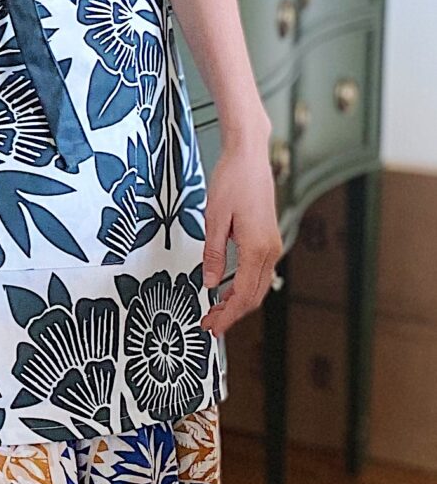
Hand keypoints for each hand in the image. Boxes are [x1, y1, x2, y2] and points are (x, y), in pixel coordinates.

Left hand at [201, 127, 282, 333]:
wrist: (249, 156)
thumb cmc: (232, 180)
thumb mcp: (214, 218)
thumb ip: (213, 253)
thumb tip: (210, 283)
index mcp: (257, 248)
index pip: (244, 295)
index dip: (228, 315)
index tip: (212, 327)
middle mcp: (270, 250)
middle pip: (254, 296)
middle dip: (232, 314)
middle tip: (210, 324)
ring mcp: (272, 244)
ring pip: (258, 286)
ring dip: (238, 302)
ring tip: (215, 311)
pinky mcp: (269, 238)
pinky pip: (259, 272)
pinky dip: (244, 287)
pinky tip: (228, 290)